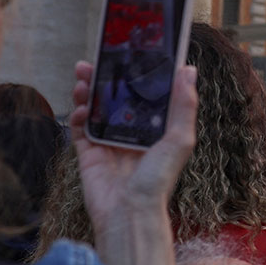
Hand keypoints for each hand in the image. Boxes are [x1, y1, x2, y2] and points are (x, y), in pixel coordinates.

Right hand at [68, 59, 195, 264]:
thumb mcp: (180, 139)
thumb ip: (183, 105)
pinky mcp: (89, 153)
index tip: (130, 51)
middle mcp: (132, 132)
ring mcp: (110, 142)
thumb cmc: (158, 179)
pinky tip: (80, 108)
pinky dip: (77, 115)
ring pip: (95, 108)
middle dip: (106, 77)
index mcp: (156, 128)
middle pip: (116, 96)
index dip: (138, 73)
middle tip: (95, 60)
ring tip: (83, 77)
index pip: (146, 93)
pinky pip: (80, 129)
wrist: (128, 213)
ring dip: (88, 91)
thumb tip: (188, 69)